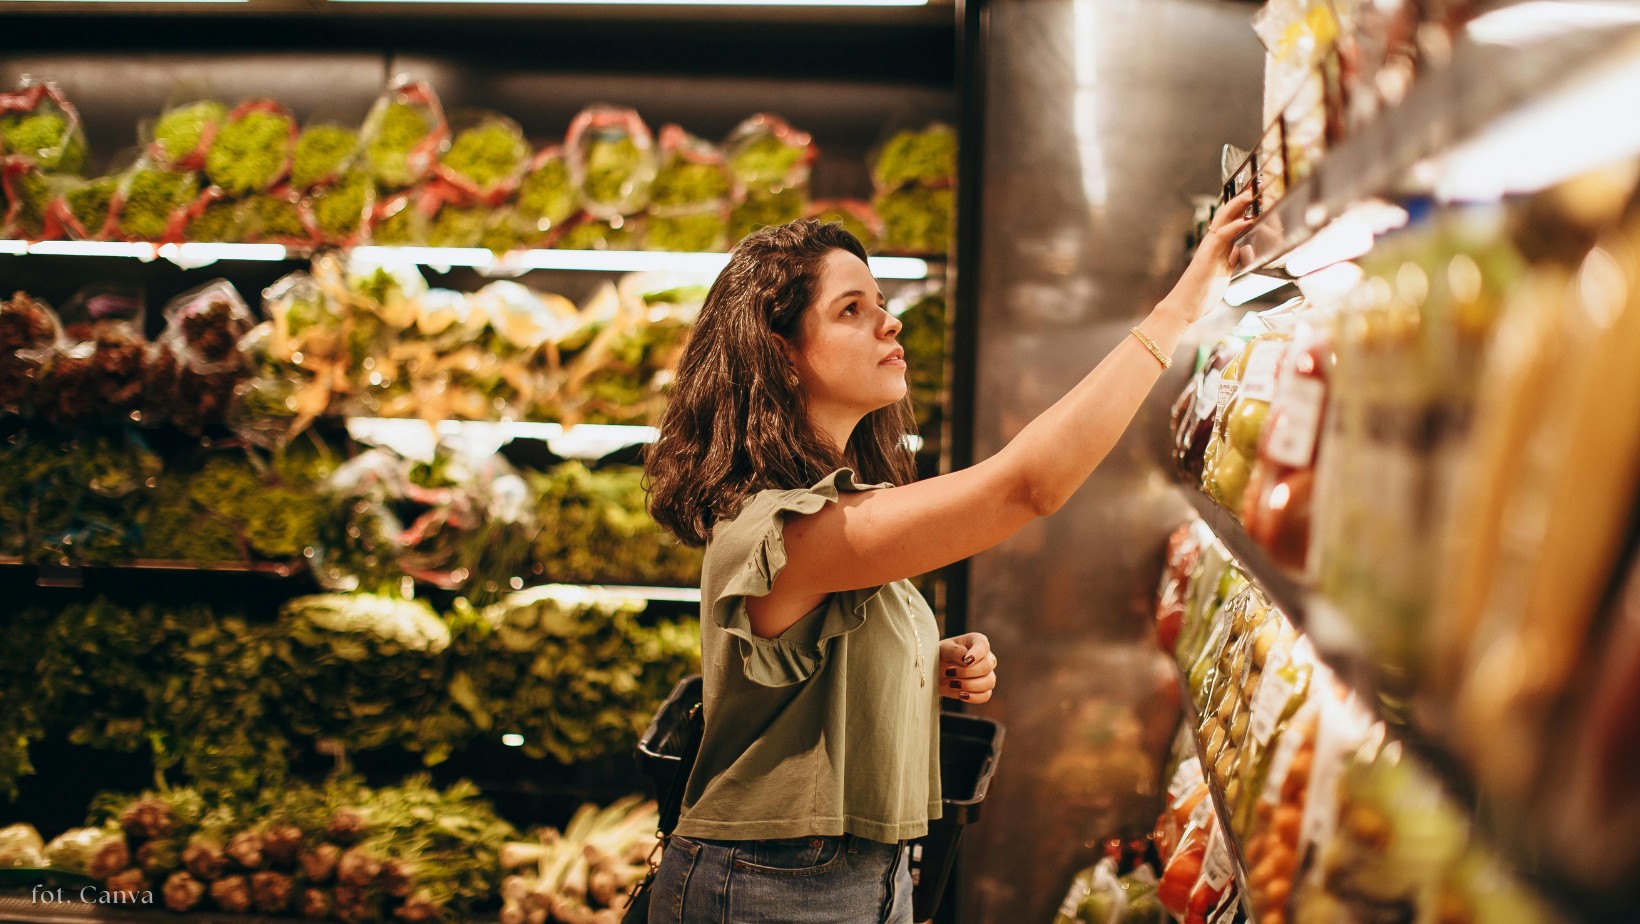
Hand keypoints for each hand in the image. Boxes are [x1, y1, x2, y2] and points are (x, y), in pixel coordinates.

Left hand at [938, 632, 996, 703]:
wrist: (932, 673)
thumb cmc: (938, 656)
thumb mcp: (942, 649)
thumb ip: (954, 651)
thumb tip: (966, 659)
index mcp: (976, 642)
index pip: (984, 645)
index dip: (977, 654)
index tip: (965, 661)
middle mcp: (984, 657)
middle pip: (987, 666)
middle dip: (968, 672)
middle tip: (950, 672)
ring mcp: (986, 674)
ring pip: (989, 682)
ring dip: (970, 685)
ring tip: (952, 683)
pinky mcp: (982, 690)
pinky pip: (985, 696)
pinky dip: (974, 697)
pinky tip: (961, 694)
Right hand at [1160, 188, 1259, 324]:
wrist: (1184, 307)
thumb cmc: (1201, 293)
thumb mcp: (1223, 274)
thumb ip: (1232, 261)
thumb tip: (1241, 252)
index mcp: (1217, 248)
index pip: (1231, 223)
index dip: (1242, 210)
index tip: (1255, 199)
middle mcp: (1212, 244)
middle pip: (1226, 215)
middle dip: (1240, 201)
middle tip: (1253, 188)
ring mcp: (1209, 249)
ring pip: (1222, 220)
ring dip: (1237, 206)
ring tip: (1250, 195)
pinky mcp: (1207, 256)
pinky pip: (1221, 236)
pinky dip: (1234, 226)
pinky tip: (1245, 220)